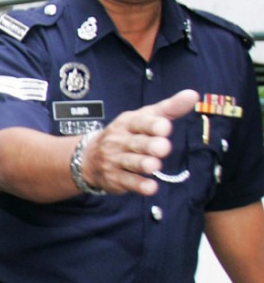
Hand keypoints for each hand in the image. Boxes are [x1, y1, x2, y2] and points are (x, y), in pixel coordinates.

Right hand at [82, 89, 198, 195]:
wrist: (89, 158)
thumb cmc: (125, 135)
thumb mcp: (143, 118)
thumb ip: (169, 108)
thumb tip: (193, 95)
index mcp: (128, 123)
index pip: (140, 122)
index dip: (152, 124)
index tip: (165, 126)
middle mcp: (119, 141)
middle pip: (136, 143)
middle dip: (149, 145)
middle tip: (163, 147)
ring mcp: (115, 160)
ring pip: (131, 162)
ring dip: (143, 164)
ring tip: (155, 166)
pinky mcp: (115, 178)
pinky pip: (128, 182)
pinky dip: (139, 185)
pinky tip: (151, 188)